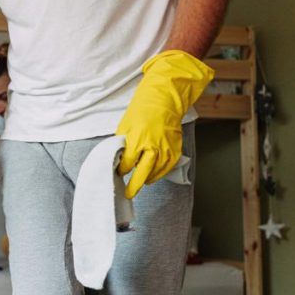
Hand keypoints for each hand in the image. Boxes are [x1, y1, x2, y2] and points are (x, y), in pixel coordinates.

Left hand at [117, 50, 212, 198]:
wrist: (164, 100)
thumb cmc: (141, 111)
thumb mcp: (125, 127)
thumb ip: (123, 145)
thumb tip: (119, 160)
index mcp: (138, 141)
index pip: (127, 164)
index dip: (122, 169)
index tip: (118, 172)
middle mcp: (153, 148)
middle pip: (142, 174)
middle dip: (133, 186)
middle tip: (127, 194)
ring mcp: (166, 150)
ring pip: (155, 174)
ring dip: (146, 179)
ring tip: (139, 182)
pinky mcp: (176, 151)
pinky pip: (167, 169)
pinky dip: (159, 174)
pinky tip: (152, 175)